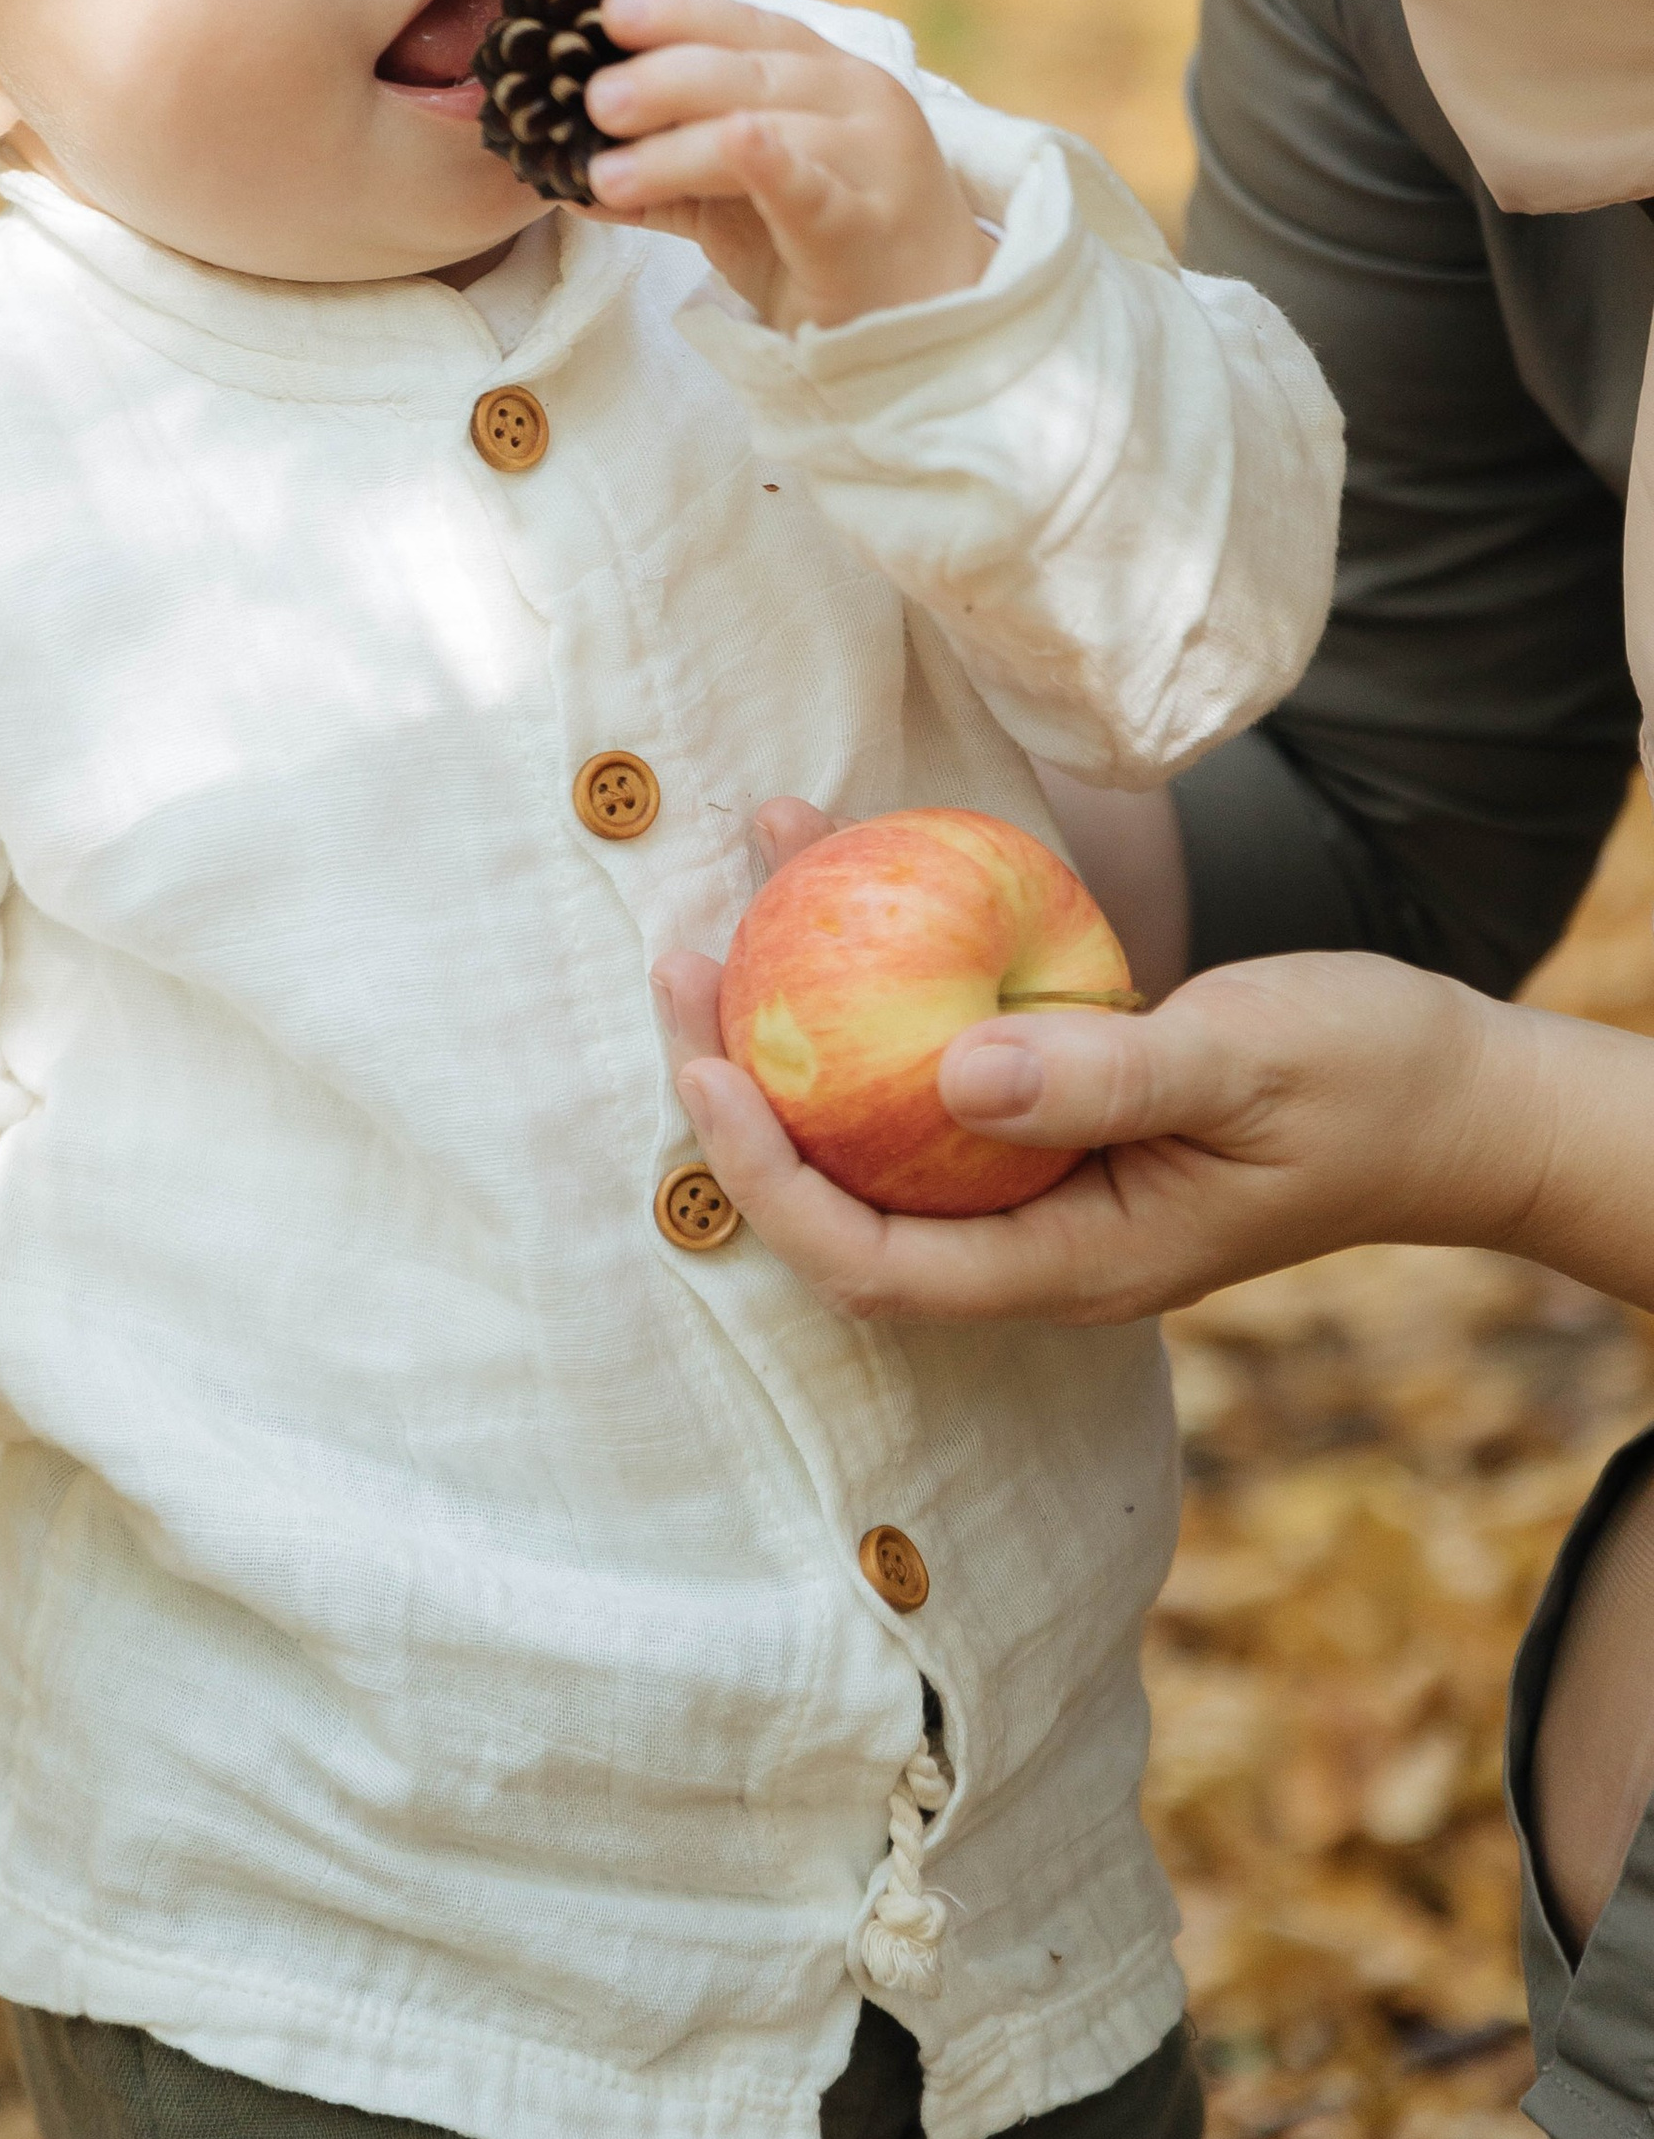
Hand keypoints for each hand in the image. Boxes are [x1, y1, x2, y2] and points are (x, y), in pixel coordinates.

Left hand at [581, 0, 988, 329]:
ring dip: (677, 148)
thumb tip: (560, 172)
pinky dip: (773, 162)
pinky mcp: (866, 225)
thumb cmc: (824, 251)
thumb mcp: (737, 204)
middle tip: (592, 97)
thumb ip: (665, 178)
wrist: (923, 326)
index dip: (678, 15)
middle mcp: (857, 101)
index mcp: (828, 77)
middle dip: (662, 78)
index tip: (607, 12)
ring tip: (604, 171)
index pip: (748, 29)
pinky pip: (815, 186)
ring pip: (765, 128)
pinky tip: (738, 142)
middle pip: (749, 71)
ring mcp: (871, 159)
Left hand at [653, 945, 1541, 1327]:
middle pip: (842, 1195)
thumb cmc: (1370, 1081)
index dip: (768, 1176)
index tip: (711, 1061)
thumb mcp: (1243, 1065)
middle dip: (743, 1089)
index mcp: (1073, 1263)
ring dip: (800, 1019)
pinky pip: (936, 1066)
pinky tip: (849, 875)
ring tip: (736, 893)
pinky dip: (881, 985)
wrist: (1460, 1094)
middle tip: (678, 964)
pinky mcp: (1055, 1118)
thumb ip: (1105, 1076)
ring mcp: (1043, 1184)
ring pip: (879, 1123)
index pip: (871, 1259)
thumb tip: (952, 1077)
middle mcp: (1036, 1240)